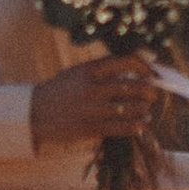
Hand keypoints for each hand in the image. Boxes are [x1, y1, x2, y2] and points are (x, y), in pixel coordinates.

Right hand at [31, 51, 164, 147]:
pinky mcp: (91, 128)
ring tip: (147, 110)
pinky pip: (122, 127)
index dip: (144, 66)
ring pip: (131, 108)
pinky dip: (137, 125)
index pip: (126, 61)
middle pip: (134, 86)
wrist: (34, 113)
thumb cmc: (59, 91)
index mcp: (89, 69)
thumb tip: (132, 69)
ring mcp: (93, 109)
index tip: (151, 73)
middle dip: (150, 91)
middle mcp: (93, 87)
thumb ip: (101, 70)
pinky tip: (141, 124)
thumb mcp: (77, 72)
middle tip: (154, 94)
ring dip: (144, 109)